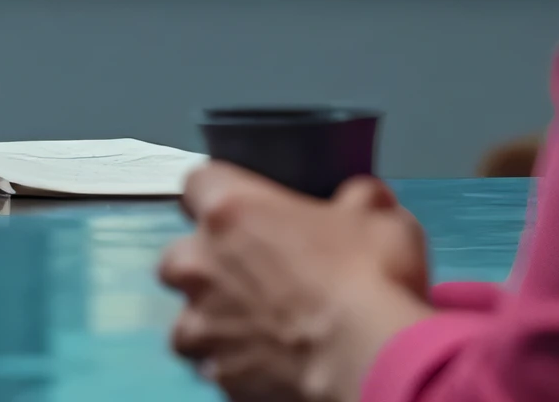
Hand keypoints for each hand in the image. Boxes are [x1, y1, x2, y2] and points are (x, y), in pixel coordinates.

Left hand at [158, 164, 436, 401]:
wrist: (370, 360)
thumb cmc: (369, 279)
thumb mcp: (379, 217)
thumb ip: (357, 200)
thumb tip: (362, 198)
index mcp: (231, 212)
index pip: (197, 182)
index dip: (220, 193)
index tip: (245, 209)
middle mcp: (202, 266)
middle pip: (178, 257)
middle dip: (206, 265)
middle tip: (252, 274)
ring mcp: (205, 327)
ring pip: (187, 323)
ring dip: (213, 323)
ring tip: (256, 329)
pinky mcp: (219, 376)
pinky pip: (215, 367)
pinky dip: (234, 365)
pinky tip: (269, 364)